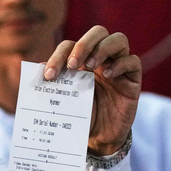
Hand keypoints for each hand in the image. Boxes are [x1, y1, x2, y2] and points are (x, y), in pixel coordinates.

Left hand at [45, 25, 141, 155]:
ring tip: (90, 66)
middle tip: (72, 65)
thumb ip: (55, 84)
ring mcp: (119, 66)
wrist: (100, 138)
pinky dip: (120, 64)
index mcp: (82, 60)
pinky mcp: (133, 78)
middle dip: (83, 45)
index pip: (71, 45)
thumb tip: (38, 68)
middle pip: (98, 32)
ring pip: (118, 40)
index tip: (49, 75)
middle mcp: (102, 58)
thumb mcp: (66, 100)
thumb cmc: (82, 116)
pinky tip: (108, 75)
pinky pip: (133, 61)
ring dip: (102, 49)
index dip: (58, 56)